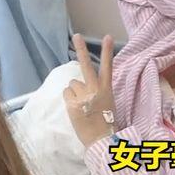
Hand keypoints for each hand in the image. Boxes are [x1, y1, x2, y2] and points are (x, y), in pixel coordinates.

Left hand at [63, 33, 116, 148]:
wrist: (100, 139)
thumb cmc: (105, 122)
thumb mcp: (107, 102)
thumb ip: (97, 90)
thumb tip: (82, 84)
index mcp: (106, 89)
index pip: (108, 67)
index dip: (107, 51)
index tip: (108, 36)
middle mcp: (94, 89)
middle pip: (86, 65)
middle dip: (81, 48)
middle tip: (76, 36)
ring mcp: (82, 95)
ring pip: (72, 84)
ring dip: (74, 91)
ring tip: (81, 104)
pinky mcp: (72, 103)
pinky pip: (66, 94)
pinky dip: (69, 99)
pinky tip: (76, 108)